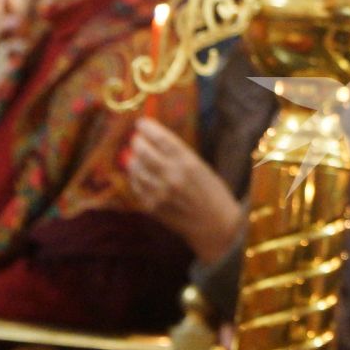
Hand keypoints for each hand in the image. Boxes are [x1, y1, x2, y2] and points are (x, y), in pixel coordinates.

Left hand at [126, 118, 242, 261]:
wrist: (215, 226)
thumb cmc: (213, 194)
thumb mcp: (201, 168)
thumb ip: (179, 155)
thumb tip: (157, 140)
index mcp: (188, 163)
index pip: (161, 139)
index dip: (148, 128)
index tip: (142, 123)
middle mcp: (171, 176)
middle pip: (143, 151)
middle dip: (137, 142)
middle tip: (136, 139)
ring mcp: (159, 192)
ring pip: (135, 168)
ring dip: (133, 159)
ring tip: (136, 156)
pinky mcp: (152, 206)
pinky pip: (135, 186)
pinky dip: (135, 177)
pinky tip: (139, 174)